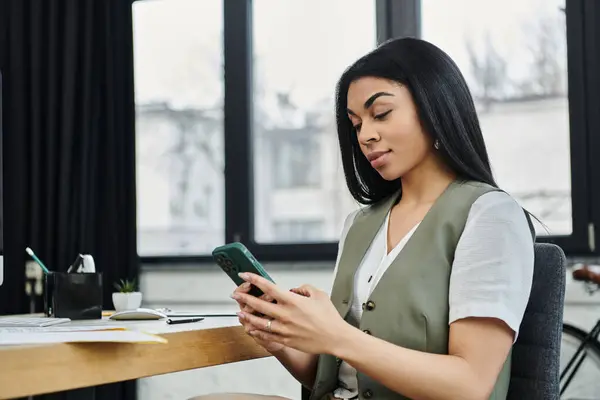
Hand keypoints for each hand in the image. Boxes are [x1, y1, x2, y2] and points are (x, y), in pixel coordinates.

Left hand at [232, 273, 346, 354]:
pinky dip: (257, 331)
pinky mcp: (285, 340)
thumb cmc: (329, 316)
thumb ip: (303, 288)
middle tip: (235, 294)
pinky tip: (251, 328)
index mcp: (292, 301)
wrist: (335, 338)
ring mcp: (284, 329)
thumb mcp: (318, 294)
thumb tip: (292, 290)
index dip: (254, 279)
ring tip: (239, 312)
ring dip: (247, 316)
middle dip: (244, 298)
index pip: (268, 287)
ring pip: (259, 322)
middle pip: (258, 304)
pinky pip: (266, 336)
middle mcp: (285, 315)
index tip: (244, 274)